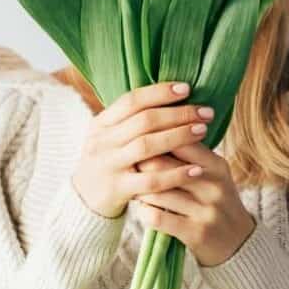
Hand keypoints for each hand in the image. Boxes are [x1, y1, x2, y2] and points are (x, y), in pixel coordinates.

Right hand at [71, 81, 215, 218]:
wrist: (83, 199)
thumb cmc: (109, 161)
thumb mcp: (110, 136)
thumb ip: (133, 119)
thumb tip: (173, 96)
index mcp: (101, 123)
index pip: (131, 100)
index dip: (160, 92)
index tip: (187, 88)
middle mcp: (102, 141)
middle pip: (144, 121)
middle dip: (178, 114)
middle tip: (205, 112)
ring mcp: (109, 165)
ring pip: (147, 146)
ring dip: (179, 137)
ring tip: (203, 130)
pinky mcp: (117, 189)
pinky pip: (151, 181)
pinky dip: (175, 174)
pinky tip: (196, 169)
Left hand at [133, 144, 256, 267]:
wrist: (238, 242)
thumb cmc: (216, 200)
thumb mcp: (213, 174)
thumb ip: (190, 154)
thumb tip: (154, 129)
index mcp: (217, 165)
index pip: (180, 142)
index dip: (155, 139)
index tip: (140, 142)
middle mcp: (214, 186)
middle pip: (163, 165)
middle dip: (141, 164)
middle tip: (129, 165)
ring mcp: (206, 211)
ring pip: (157, 193)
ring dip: (140, 190)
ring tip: (134, 187)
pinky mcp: (196, 233)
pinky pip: (158, 218)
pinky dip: (145, 212)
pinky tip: (143, 209)